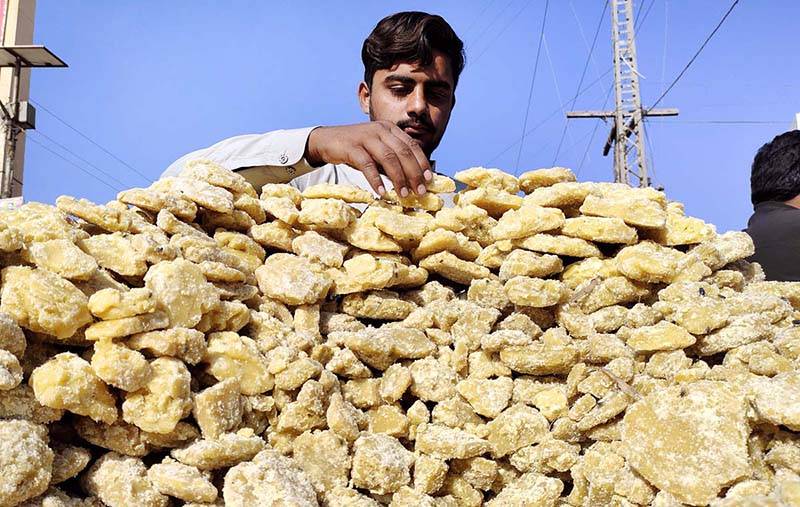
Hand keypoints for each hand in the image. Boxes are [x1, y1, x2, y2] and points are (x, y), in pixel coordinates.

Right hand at [305, 121, 432, 196]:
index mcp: (390, 129)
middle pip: (403, 152)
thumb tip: (413, 180)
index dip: (422, 163)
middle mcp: (380, 130)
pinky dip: (376, 179)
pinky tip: (381, 191)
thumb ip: (393, 159)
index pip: (412, 145)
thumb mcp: (377, 149)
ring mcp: (366, 137)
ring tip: (404, 195)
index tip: (429, 179)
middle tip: (420, 191)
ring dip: (398, 178)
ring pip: (388, 158)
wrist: (327, 140)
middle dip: (414, 173)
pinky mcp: (352, 147)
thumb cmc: (356, 148)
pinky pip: (367, 165)